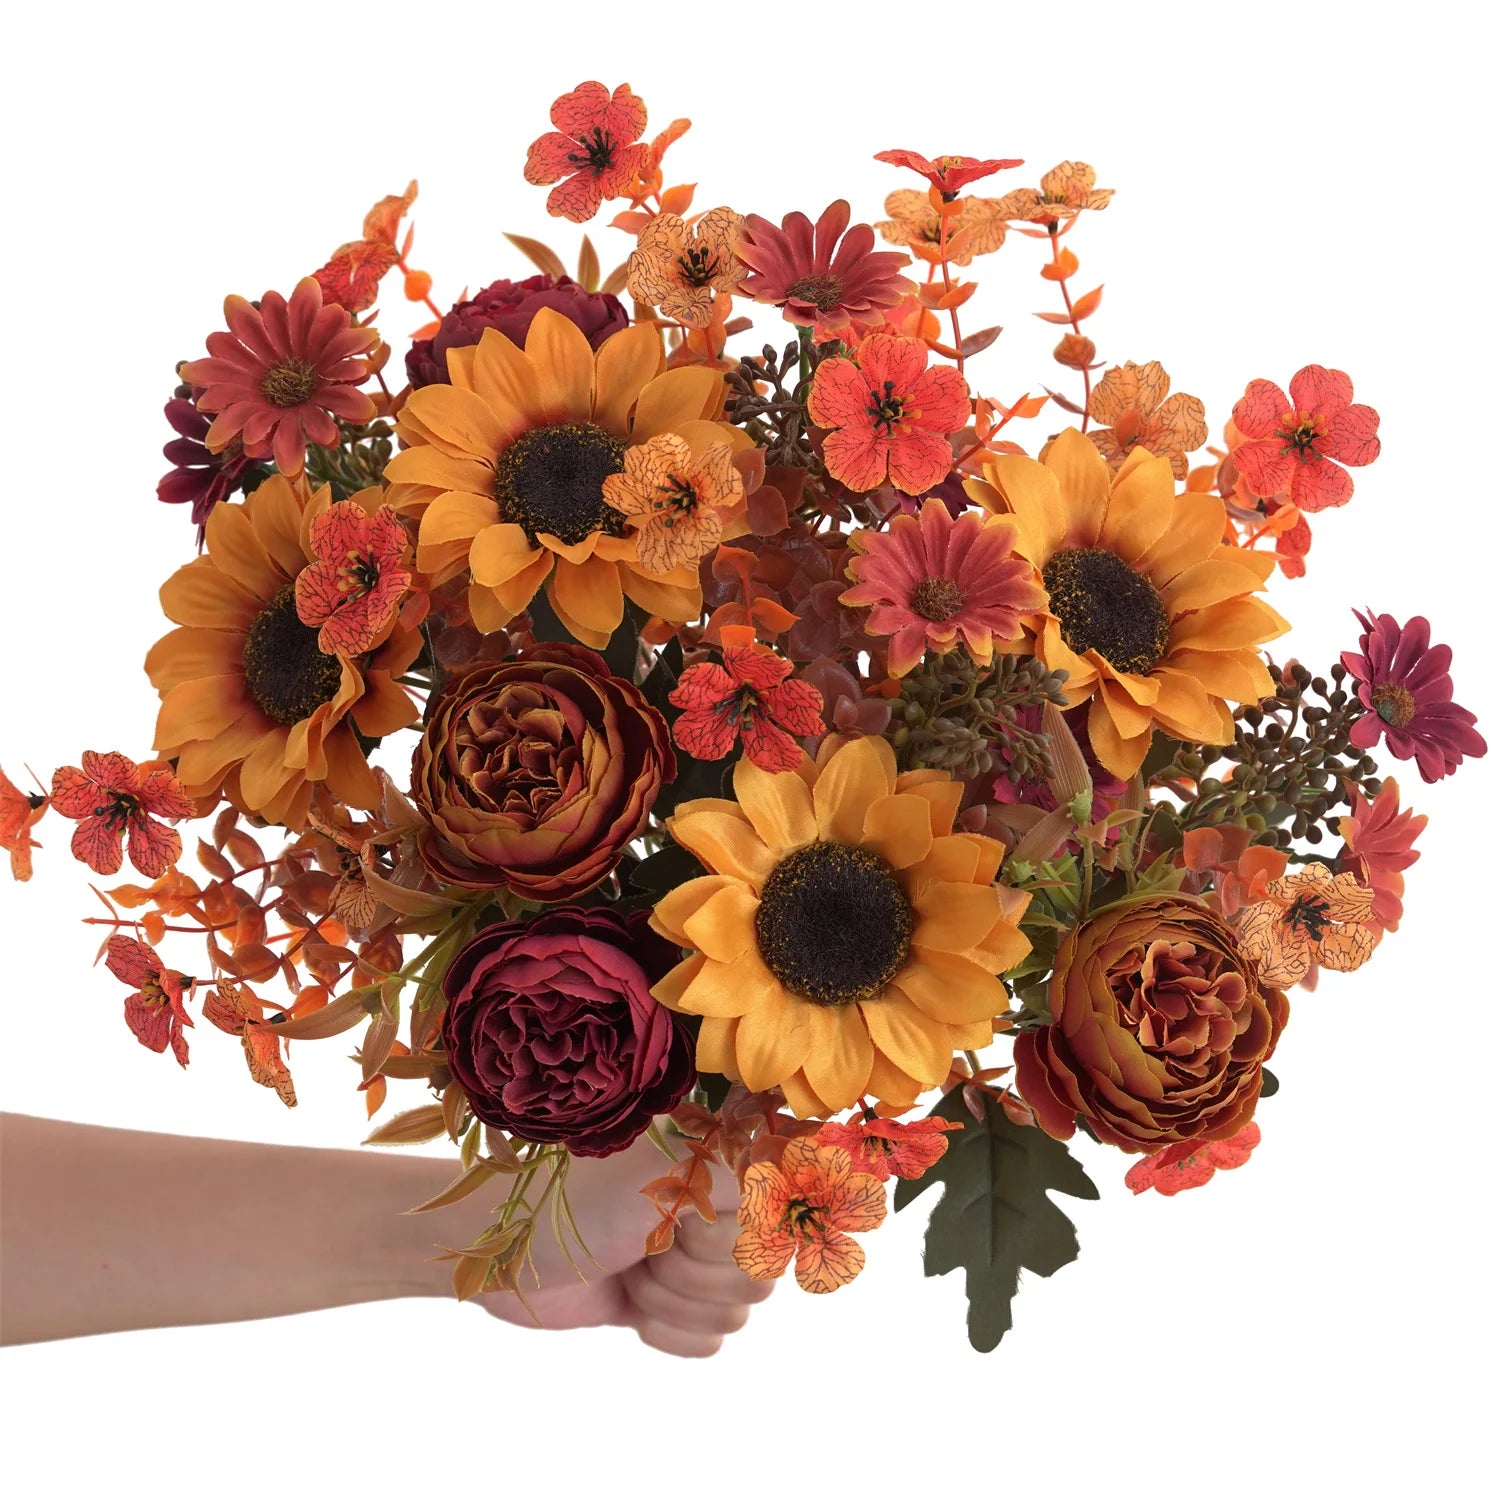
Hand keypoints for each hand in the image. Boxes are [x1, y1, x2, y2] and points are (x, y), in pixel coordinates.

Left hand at [448, 1129, 772, 1357]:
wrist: (501, 1254)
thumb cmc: (574, 1202)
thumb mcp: (662, 1173)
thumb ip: (741, 1173)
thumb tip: (801, 1165)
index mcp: (716, 1163)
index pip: (777, 1219)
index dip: (730, 1236)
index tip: (684, 1222)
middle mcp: (710, 1208)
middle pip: (760, 1274)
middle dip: (694, 1275)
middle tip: (643, 1246)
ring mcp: (689, 1259)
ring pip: (736, 1313)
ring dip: (673, 1302)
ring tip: (628, 1270)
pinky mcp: (667, 1304)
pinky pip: (710, 1342)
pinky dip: (668, 1333)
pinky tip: (629, 1306)